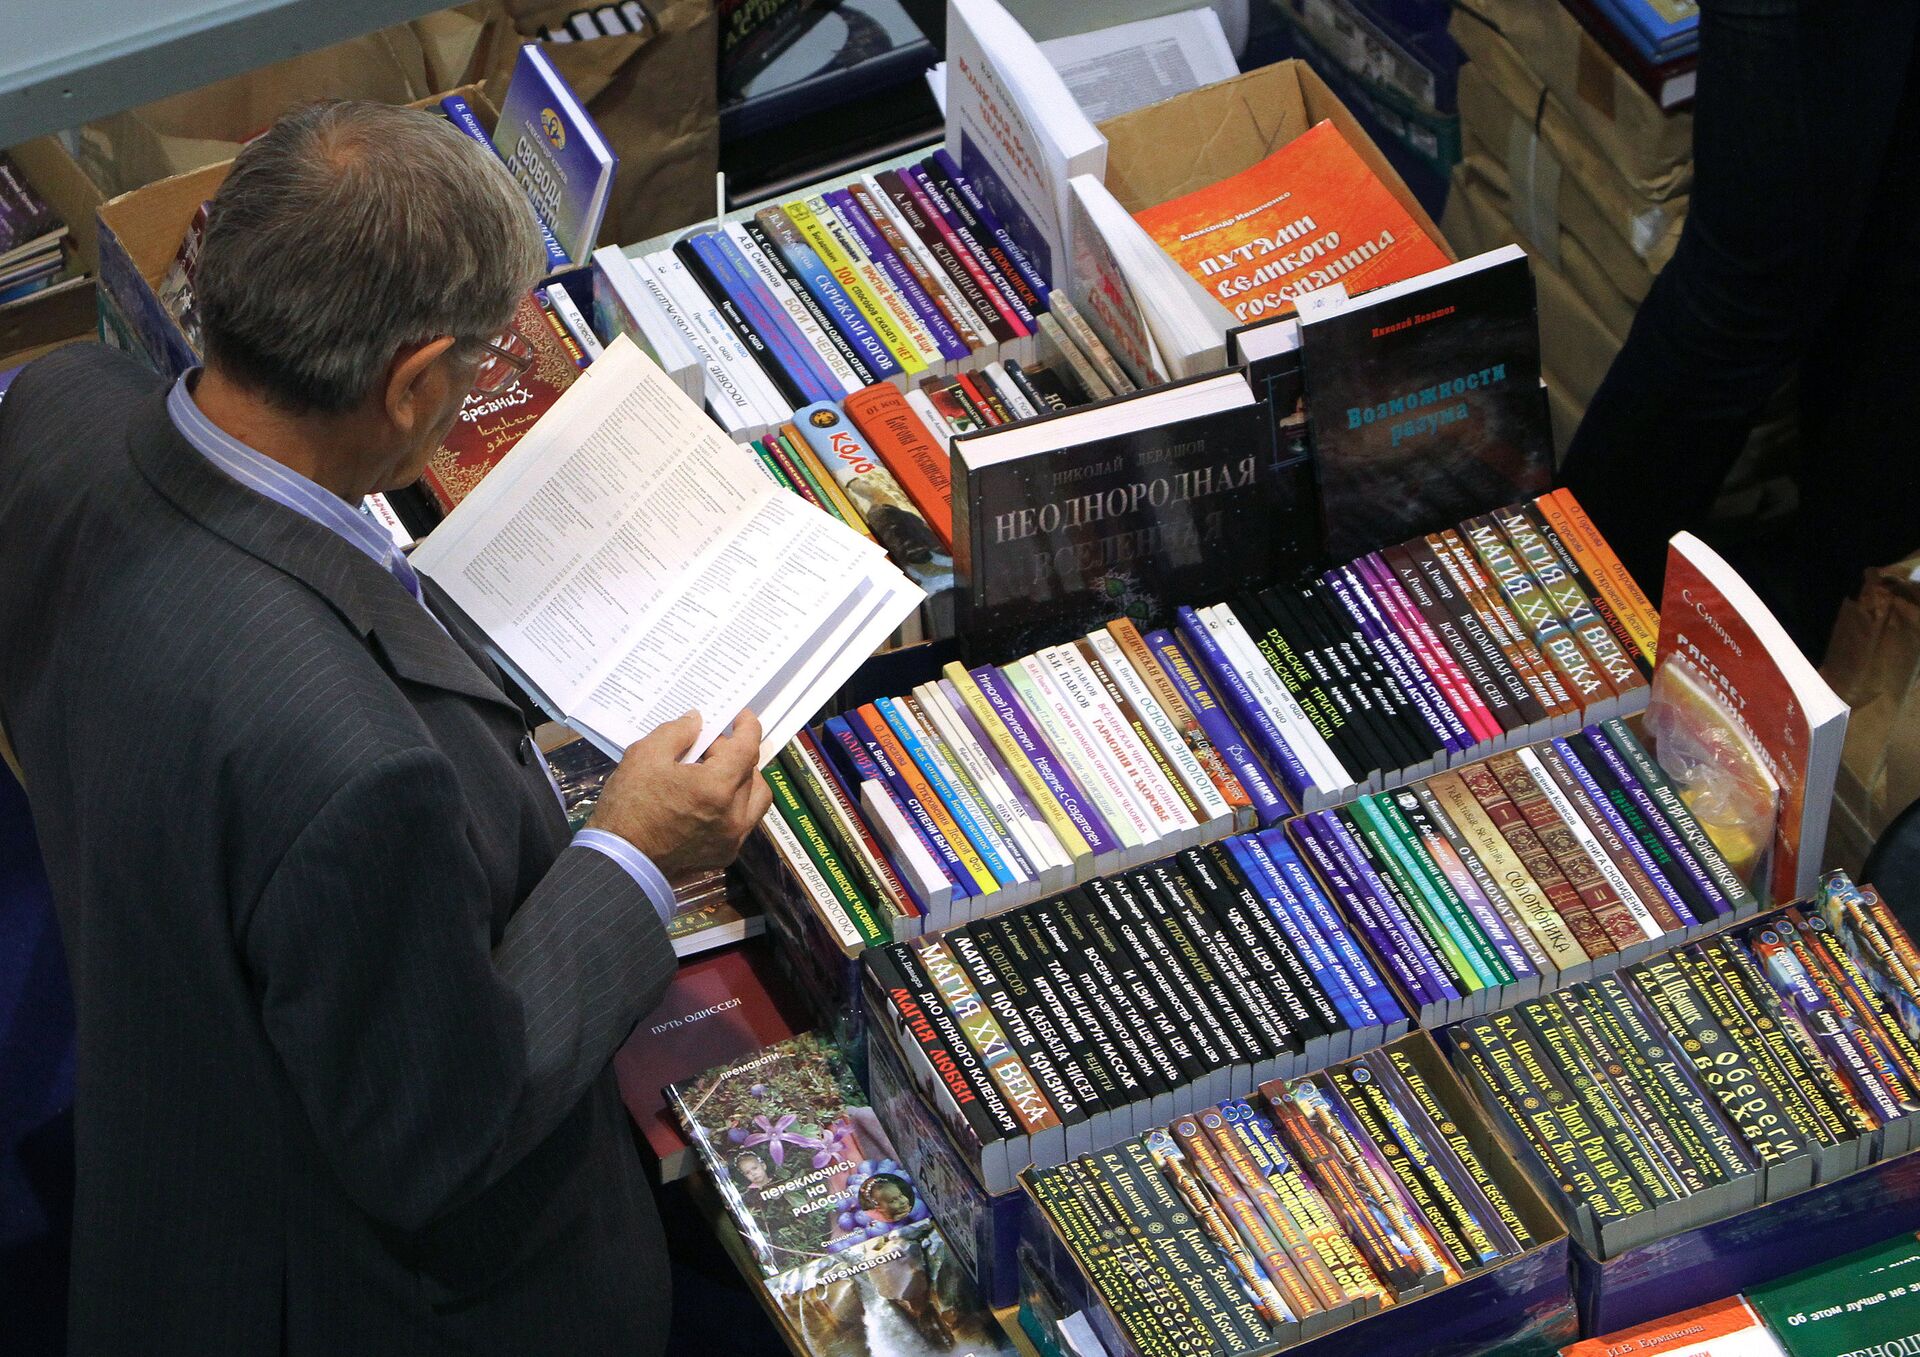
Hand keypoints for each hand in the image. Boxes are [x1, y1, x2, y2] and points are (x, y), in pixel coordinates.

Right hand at [587, 710, 772, 877]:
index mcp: (717, 787)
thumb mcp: (644, 756)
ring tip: (715, 772)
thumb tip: (696, 721)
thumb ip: (676, 732)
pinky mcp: (724, 854)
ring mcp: (731, 839)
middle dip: (732, 753)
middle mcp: (733, 815)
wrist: (619, 861)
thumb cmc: (628, 808)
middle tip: (705, 747)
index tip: (742, 717)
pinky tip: (708, 799)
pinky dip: (734, 805)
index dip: (748, 727)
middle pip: (750, 772)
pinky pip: (743, 822)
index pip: (748, 747)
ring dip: (743, 780)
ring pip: (756, 799)